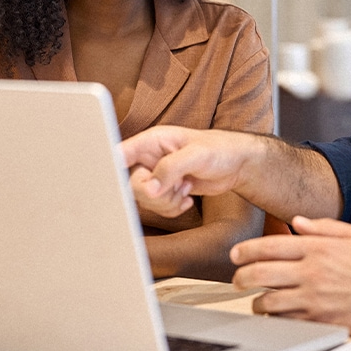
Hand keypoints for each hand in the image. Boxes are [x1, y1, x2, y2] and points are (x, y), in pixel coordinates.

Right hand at [123, 125, 258, 218]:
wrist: (237, 165)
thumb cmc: (220, 150)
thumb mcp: (196, 154)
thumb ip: (171, 168)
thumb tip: (150, 188)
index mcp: (151, 142)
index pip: (120, 154)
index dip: (113, 169)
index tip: (120, 185)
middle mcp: (149, 159)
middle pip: (131, 185)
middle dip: (154, 193)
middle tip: (177, 186)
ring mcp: (156, 176)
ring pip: (144, 200)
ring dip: (166, 202)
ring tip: (186, 187)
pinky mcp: (165, 191)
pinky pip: (158, 209)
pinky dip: (173, 208)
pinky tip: (187, 197)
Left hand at [229, 215, 350, 337]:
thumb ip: (326, 226)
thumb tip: (298, 221)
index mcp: (319, 248)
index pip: (269, 246)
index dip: (246, 251)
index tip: (236, 255)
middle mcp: (312, 272)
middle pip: (260, 274)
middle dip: (241, 277)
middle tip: (237, 280)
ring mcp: (314, 299)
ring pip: (268, 301)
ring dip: (257, 301)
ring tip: (258, 300)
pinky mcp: (319, 321)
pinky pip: (285, 321)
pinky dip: (276, 318)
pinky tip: (278, 314)